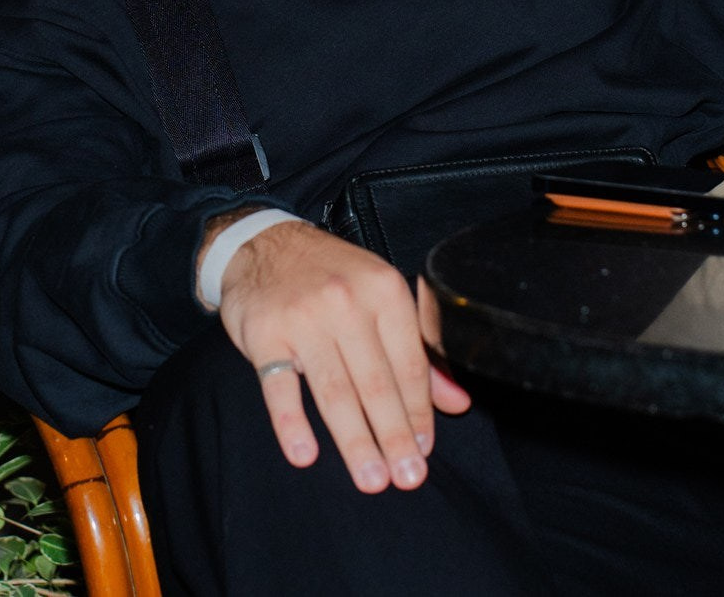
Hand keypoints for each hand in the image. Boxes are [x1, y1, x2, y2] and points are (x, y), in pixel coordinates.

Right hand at [215, 221, 470, 492]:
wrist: (265, 244)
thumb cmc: (332, 276)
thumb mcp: (380, 296)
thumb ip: (419, 349)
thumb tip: (458, 402)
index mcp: (384, 289)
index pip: (409, 364)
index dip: (418, 413)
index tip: (423, 451)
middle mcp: (347, 301)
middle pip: (376, 383)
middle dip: (393, 437)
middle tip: (406, 478)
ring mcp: (304, 317)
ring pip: (335, 391)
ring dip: (355, 441)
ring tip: (371, 479)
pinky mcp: (265, 333)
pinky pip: (279, 387)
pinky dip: (292, 423)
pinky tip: (304, 454)